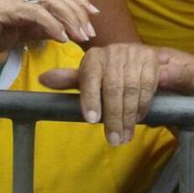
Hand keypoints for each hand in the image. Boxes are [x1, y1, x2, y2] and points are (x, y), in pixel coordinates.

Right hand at [0, 0, 97, 62]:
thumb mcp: (19, 34)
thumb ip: (39, 29)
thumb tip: (63, 30)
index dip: (77, 0)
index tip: (93, 15)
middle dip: (78, 12)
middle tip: (90, 32)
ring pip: (49, 1)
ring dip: (69, 19)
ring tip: (80, 37)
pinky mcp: (3, 9)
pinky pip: (35, 14)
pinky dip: (52, 25)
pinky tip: (62, 38)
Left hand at [39, 43, 158, 145]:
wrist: (137, 55)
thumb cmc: (107, 70)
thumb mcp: (87, 75)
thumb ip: (68, 80)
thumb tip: (42, 79)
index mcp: (93, 58)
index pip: (89, 78)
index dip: (90, 99)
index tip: (91, 120)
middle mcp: (112, 53)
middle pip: (112, 88)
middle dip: (112, 116)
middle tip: (112, 139)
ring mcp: (133, 55)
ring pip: (131, 90)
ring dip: (128, 117)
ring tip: (124, 136)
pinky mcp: (150, 61)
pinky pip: (147, 88)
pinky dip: (142, 107)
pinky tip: (137, 120)